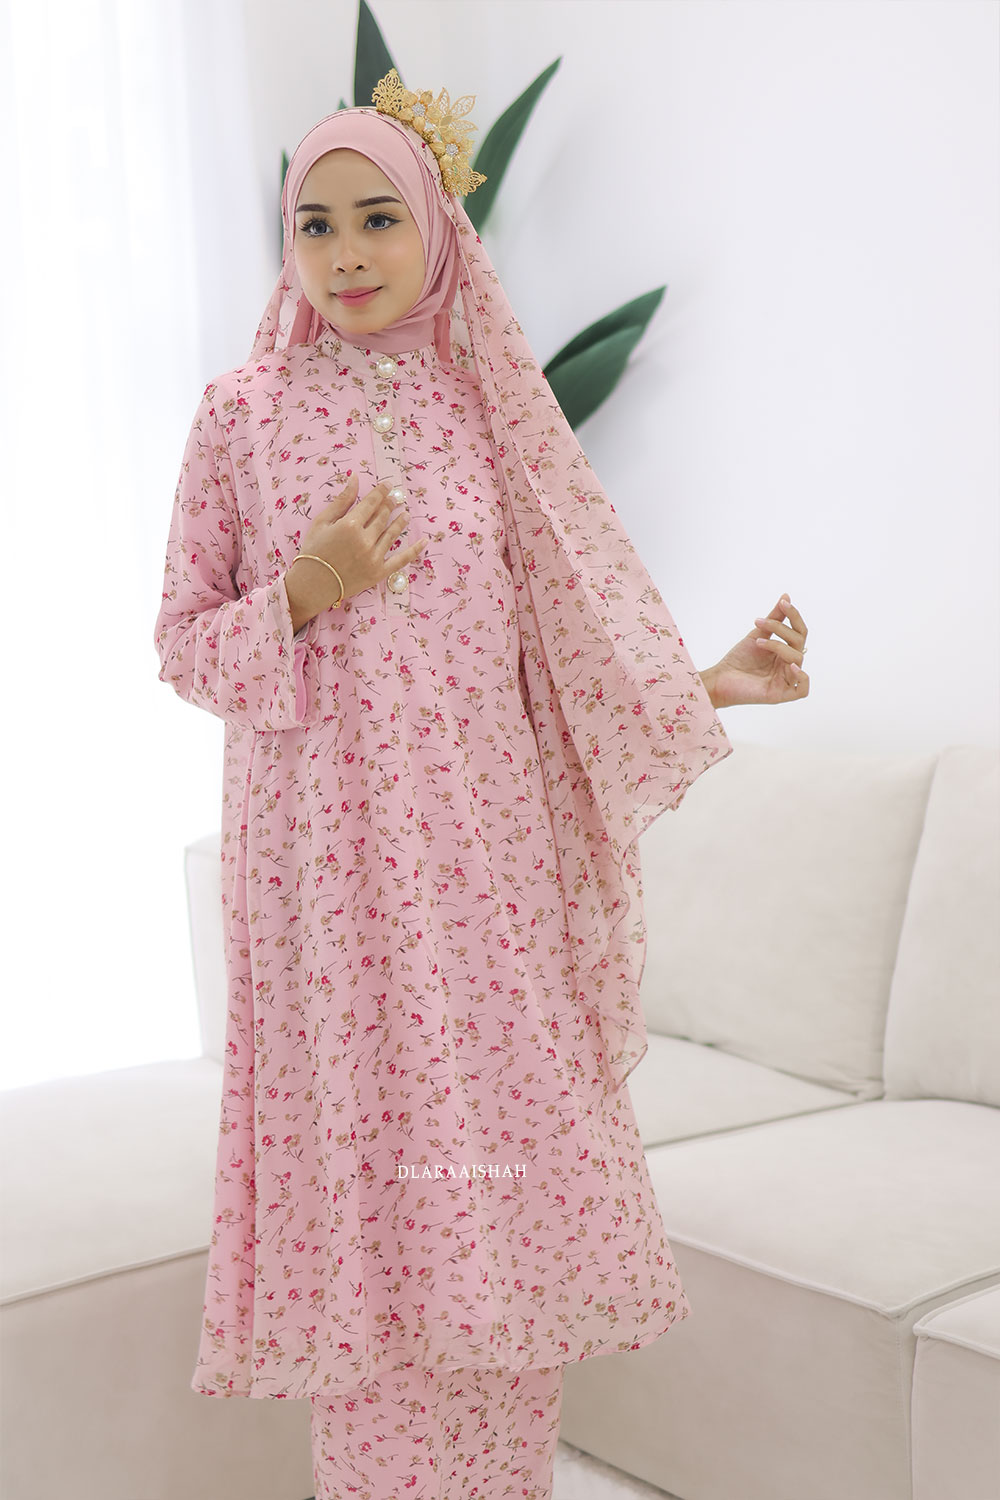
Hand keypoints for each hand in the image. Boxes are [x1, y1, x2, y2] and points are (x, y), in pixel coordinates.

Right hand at [286, 473, 427, 621]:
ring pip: (392, 533)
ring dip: (401, 521)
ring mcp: (374, 557)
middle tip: (396, 497)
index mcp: (350, 525)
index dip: (381, 491)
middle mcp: (365, 539)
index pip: (372, 502)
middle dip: (390, 504)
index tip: (388, 484)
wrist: (312, 585)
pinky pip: (401, 560)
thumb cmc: (313, 551)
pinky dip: (414, 550)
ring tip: (406, 514)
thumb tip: (355, 479)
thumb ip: (342, 501)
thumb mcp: (322, 522)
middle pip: (383, 516)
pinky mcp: (379, 572)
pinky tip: (424, 541)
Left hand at [702, 594, 809, 707]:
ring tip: (759, 643)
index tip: (783, 603)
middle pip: (799, 643)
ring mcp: (785, 680)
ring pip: (798, 659)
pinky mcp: (780, 695)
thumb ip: (774, 618)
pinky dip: (802, 677)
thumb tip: (786, 596)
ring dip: (779, 646)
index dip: (794, 616)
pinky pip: (803, 690)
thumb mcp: (757, 634)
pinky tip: (789, 665)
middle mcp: (788, 665)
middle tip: (760, 624)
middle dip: (782, 630)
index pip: (799, 632)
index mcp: (785, 651)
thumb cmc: (738, 659)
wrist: (720, 677)